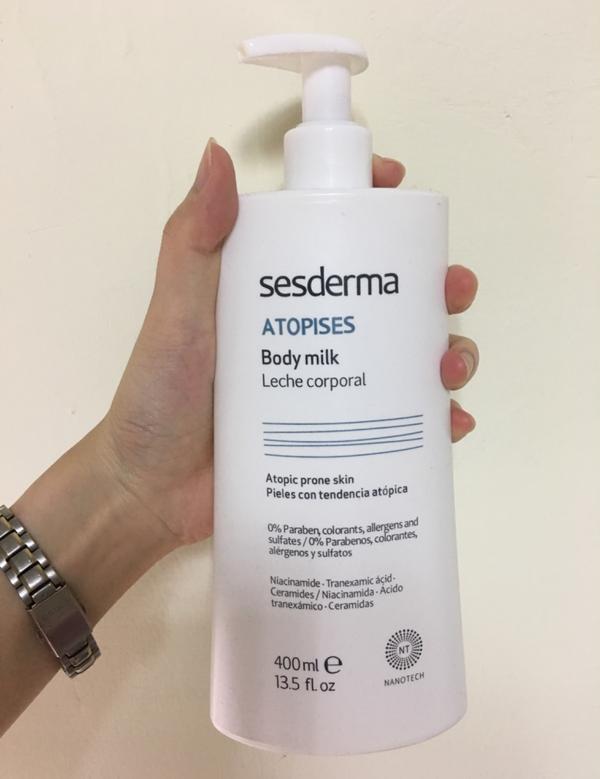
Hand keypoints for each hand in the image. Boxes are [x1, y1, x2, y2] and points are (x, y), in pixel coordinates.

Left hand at [96, 140, 478, 547]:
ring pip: (407, 357)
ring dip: (447, 352)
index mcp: (280, 293)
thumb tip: (217, 151)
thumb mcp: (177, 313)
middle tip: (451, 292)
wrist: (154, 490)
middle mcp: (314, 332)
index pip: (335, 234)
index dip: (375, 207)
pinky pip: (401, 425)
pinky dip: (436, 421)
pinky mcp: (338, 438)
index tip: (400, 191)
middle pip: (391, 296)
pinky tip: (451, 425)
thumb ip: (191, 240)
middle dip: (435, 286)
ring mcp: (329, 387)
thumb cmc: (161, 397)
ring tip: (450, 368)